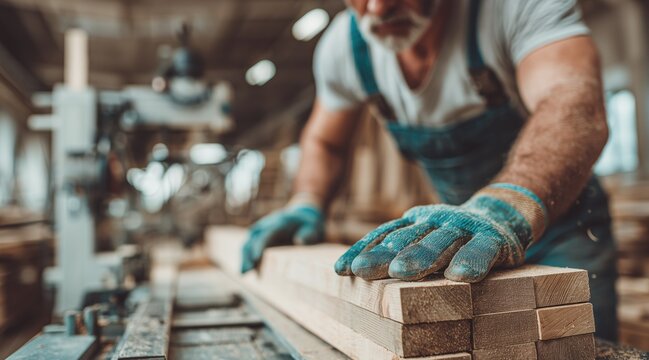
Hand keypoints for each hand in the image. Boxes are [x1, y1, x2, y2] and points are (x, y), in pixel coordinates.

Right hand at [241, 204, 324, 272]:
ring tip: (243, 273)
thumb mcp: (313, 228)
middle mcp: (267, 225)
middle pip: (253, 239)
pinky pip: (249, 246)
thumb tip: (299, 241)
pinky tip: (247, 270)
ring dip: (244, 257)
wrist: (301, 215)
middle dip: (247, 254)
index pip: (267, 234)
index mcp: (280, 222)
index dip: (260, 245)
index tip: (255, 258)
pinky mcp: (259, 237)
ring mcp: (261, 230)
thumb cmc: (308, 225)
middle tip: (245, 271)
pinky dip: (246, 257)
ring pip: (248, 242)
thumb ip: (308, 234)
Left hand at [334, 184, 546, 282]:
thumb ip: (397, 249)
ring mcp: (463, 228)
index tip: (342, 269)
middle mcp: (435, 221)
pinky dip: (471, 261)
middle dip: (383, 255)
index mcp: (415, 222)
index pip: (384, 235)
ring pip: (440, 242)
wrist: (502, 215)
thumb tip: (353, 269)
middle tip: (363, 270)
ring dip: (421, 256)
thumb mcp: (424, 238)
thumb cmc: (452, 236)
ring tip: (402, 272)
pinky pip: (481, 250)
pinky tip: (459, 275)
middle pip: (407, 239)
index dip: (363, 251)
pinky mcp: (492, 239)